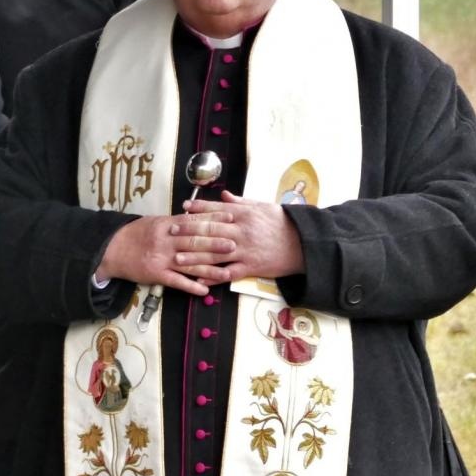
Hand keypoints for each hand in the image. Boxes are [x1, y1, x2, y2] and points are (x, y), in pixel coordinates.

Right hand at [96, 216, 218, 296]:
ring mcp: (161, 258)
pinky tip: (204, 290)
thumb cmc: (135, 234)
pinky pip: (175, 281)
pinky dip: (190, 286)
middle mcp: (165, 241)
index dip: (213, 220)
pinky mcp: (155, 274)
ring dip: (209, 270)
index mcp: (166, 225)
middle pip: (194, 242)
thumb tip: (199, 216)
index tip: (230, 218)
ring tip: (227, 273)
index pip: (193, 221)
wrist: (112, 249)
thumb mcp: (155, 222)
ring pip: (189, 264)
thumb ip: (177, 221)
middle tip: (234, 245)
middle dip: (215, 244)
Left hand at [180, 190, 304, 281]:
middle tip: (171, 231)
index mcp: (245, 215)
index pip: (217, 210)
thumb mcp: (263, 207)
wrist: (304, 244)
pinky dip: (213, 277)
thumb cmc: (282, 224)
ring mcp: (245, 251)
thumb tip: (223, 195)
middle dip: (189, 231)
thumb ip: (240, 202)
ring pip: (215, 254)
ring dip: (194, 256)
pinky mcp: (250, 267)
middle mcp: (242, 232)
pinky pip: (228, 274)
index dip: (199, 208)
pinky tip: (198, 279)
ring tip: (177, 257)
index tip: (183, 207)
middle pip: (211, 231)